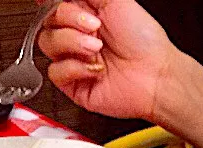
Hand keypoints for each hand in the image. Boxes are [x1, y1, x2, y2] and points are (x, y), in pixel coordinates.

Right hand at [38, 0, 175, 119]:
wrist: (155, 77)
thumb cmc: (144, 41)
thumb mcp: (115, 0)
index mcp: (85, 14)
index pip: (53, 3)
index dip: (52, 2)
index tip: (59, 0)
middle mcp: (78, 36)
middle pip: (47, 21)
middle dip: (68, 19)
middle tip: (94, 28)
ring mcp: (75, 60)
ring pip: (47, 44)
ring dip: (72, 43)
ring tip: (96, 48)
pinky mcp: (74, 84)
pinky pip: (55, 72)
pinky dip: (74, 67)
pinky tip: (95, 68)